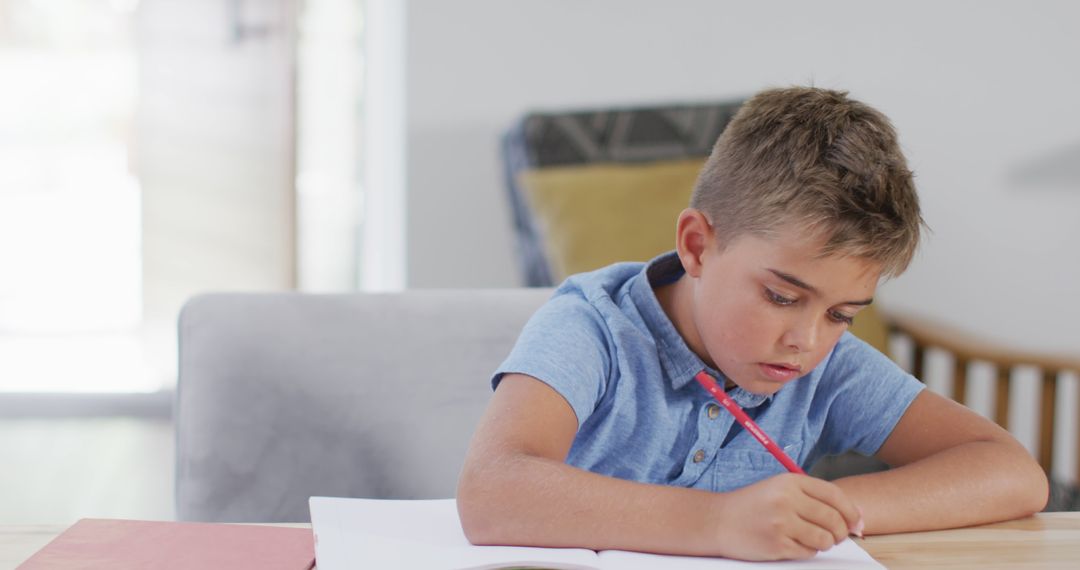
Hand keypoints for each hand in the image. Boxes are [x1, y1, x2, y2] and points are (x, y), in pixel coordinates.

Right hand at [706, 474, 863, 560]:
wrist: (718, 521)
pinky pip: (809, 552)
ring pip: (824, 539)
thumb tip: (855, 518)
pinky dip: (807, 551)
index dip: (851, 511)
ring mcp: (781, 523)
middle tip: (836, 536)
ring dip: (824, 543)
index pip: (834, 496)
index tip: (857, 523)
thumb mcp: (780, 490)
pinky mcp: (777, 545)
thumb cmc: (753, 506)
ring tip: (811, 539)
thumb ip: (814, 498)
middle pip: (833, 520)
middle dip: (840, 532)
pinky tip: (794, 544)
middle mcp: (786, 500)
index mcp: (790, 482)